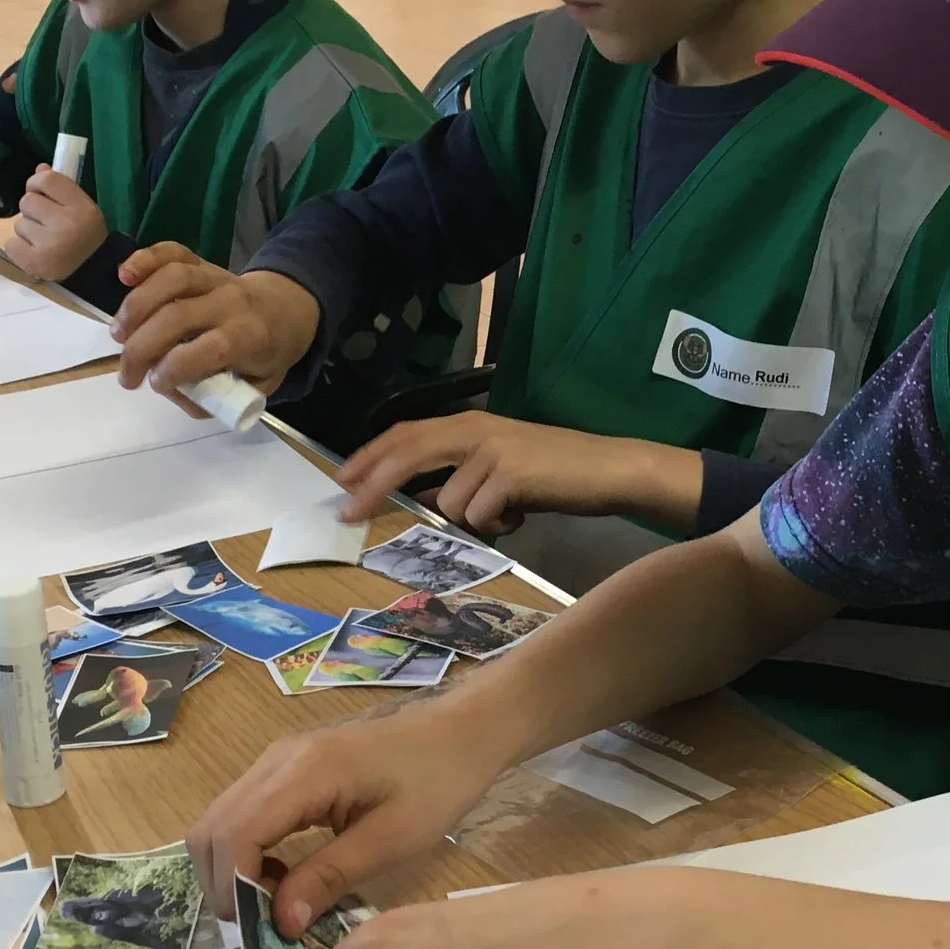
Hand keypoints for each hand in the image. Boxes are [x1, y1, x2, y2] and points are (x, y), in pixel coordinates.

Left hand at [0, 165, 106, 281]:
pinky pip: (10, 243)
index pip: (46, 180)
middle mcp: (65, 224)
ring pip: (18, 223)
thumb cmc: (85, 235)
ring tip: (45, 241)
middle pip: (27, 200)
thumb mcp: (82, 207)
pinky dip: (19, 247)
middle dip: (33, 210)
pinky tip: (35, 252)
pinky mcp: (33, 263)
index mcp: (81, 207)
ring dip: (28, 230)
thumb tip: (39, 168)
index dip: (38, 183)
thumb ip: (60, 187)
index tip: (42, 193)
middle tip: (47, 223)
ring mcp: (48, 245)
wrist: (92, 271)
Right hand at [111, 243, 318, 414]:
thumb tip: (174, 394)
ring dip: (135, 307)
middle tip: (126, 374)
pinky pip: (173, 252)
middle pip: (179, 315)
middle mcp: (232, 302)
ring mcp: (216, 277)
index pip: (212, 348)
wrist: (286, 309)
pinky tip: (124, 275)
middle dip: (142, 348)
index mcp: (252, 336)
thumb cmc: (267, 354)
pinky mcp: (201, 263)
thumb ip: (218, 396)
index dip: (176, 368)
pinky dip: (145, 258)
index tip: (155, 384)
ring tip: (118, 334)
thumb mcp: (257, 386)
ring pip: (172, 278)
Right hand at [186, 702, 511, 938]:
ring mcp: (277, 759)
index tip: (263, 929)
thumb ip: (330, 878)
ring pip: (220, 820)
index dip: (235, 889)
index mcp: (305, 772)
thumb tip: (279, 924)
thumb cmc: (437, 782)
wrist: (460, 732)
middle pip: (213, 828)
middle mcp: (277, 759)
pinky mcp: (284, 767)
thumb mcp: (392, 840)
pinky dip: (247, 851)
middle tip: (264, 924)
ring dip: (232, 869)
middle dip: (225, 884)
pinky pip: (242, 813)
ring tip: (277, 904)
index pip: (235, 835)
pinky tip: (286, 876)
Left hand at [337, 413, 702, 534]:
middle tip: (346, 511)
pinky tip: (523, 513)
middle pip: (407, 452)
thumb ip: (461, 477)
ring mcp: (492, 449)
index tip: (341, 479)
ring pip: (450, 501)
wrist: (608, 469)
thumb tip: (424, 498)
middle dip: (372, 483)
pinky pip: (479, 514)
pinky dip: (497, 524)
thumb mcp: (500, 470)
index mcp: (469, 424)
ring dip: (473, 519)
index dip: (370, 455)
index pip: (406, 434)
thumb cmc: (556, 472)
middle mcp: (475, 429)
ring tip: (509, 511)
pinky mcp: (510, 473)